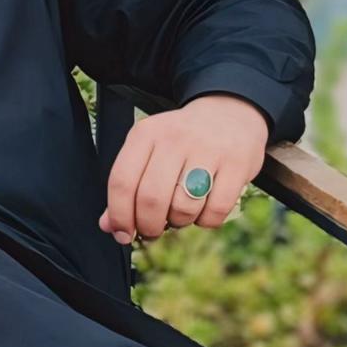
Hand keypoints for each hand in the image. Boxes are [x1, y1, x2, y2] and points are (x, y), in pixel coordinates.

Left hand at [99, 94, 268, 241]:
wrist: (230, 112)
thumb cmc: (180, 141)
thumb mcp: (148, 151)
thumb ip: (127, 186)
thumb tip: (109, 226)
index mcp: (145, 134)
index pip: (121, 182)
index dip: (119, 216)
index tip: (122, 234)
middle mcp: (175, 138)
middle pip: (151, 199)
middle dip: (148, 226)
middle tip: (152, 230)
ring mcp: (208, 149)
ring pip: (183, 208)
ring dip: (179, 222)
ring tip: (181, 212)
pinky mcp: (237, 163)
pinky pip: (215, 211)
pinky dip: (206, 221)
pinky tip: (204, 209)